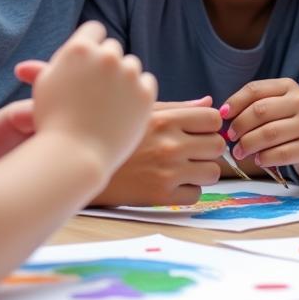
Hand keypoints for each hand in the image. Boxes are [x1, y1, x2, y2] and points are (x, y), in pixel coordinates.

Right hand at [31, 21, 156, 176]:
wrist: (74, 158)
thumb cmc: (52, 124)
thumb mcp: (44, 91)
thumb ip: (46, 70)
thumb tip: (24, 66)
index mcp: (79, 49)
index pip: (94, 30)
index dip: (91, 46)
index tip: (88, 64)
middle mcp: (106, 56)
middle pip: (112, 49)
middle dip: (105, 64)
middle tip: (96, 90)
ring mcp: (128, 74)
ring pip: (131, 66)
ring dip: (123, 78)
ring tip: (108, 103)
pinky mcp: (145, 92)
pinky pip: (146, 82)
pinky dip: (138, 92)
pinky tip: (124, 108)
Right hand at [97, 97, 225, 206]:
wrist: (80, 164)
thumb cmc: (113, 133)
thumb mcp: (143, 112)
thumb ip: (179, 108)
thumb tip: (210, 103)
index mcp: (166, 119)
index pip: (214, 119)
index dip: (209, 125)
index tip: (198, 130)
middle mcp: (170, 144)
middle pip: (218, 145)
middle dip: (209, 148)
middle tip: (192, 151)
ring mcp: (167, 172)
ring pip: (213, 172)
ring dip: (202, 171)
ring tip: (183, 168)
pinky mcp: (160, 196)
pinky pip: (196, 195)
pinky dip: (188, 191)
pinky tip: (172, 184)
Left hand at [223, 79, 298, 168]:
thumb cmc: (290, 117)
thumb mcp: (276, 101)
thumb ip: (252, 103)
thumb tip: (223, 114)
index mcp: (288, 86)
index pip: (255, 89)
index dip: (235, 102)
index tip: (223, 116)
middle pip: (260, 112)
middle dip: (239, 126)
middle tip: (230, 138)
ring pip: (269, 134)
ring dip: (248, 145)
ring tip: (239, 152)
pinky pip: (281, 154)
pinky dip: (264, 158)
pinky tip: (258, 159)